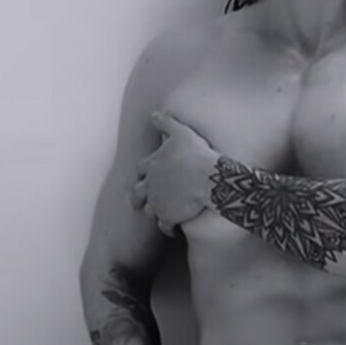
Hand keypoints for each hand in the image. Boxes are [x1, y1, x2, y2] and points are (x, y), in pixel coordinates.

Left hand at [132, 110, 216, 235]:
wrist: (208, 178)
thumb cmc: (196, 154)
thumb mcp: (181, 132)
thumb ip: (166, 122)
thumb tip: (154, 114)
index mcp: (152, 165)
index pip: (140, 169)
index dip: (143, 173)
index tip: (146, 175)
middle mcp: (151, 185)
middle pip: (137, 193)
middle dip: (138, 197)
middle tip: (140, 200)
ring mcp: (158, 202)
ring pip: (149, 210)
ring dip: (153, 211)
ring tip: (159, 214)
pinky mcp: (168, 216)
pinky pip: (164, 226)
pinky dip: (167, 228)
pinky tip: (171, 230)